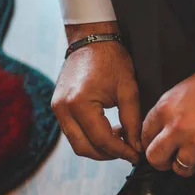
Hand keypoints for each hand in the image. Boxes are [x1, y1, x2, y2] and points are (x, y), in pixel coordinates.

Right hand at [51, 22, 140, 163]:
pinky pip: (74, 132)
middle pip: (84, 148)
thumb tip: (137, 147)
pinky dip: (91, 138)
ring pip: (77, 143)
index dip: (121, 151)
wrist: (91, 38)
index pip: (102, 140)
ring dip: (99, 148)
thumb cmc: (112, 60)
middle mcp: (62, 109)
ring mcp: (57, 109)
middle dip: (108, 154)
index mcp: (79, 104)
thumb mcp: (128, 90)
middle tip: (129, 151)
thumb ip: (133, 121)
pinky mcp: (58, 107)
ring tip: (121, 140)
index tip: (137, 156)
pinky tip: (110, 131)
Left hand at [142, 48, 194, 176]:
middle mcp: (177, 128)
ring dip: (189, 164)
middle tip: (171, 160)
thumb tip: (161, 132)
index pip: (145, 136)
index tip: (160, 147)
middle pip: (156, 159)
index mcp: (165, 110)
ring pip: (181, 169)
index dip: (152, 144)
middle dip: (162, 162)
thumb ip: (168, 113)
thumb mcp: (181, 91)